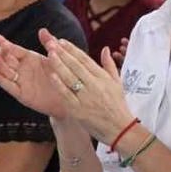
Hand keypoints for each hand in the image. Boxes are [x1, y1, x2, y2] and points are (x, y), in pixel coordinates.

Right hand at [0, 33, 68, 118]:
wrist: (68, 97)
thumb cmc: (62, 75)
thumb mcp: (56, 58)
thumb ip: (49, 44)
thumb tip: (42, 30)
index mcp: (29, 59)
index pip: (14, 50)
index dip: (5, 44)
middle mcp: (23, 69)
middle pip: (8, 60)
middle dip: (2, 53)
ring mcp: (21, 81)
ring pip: (6, 72)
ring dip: (0, 64)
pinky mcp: (22, 94)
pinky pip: (9, 86)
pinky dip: (0, 80)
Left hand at [40, 29, 135, 143]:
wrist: (121, 130)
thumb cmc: (118, 106)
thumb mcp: (117, 83)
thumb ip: (109, 65)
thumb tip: (105, 48)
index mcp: (103, 78)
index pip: (85, 60)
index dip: (72, 50)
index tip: (62, 41)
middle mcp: (94, 85)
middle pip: (76, 66)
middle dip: (63, 53)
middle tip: (51, 43)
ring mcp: (86, 98)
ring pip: (69, 78)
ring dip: (59, 65)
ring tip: (50, 54)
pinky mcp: (78, 110)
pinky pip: (66, 94)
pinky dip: (59, 84)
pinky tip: (51, 75)